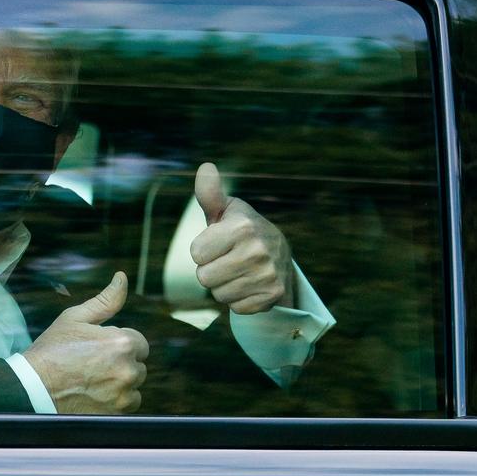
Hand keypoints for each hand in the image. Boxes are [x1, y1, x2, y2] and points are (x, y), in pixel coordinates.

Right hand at [24, 271, 147, 413]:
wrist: (32, 388)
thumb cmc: (52, 351)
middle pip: (137, 365)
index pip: (138, 343)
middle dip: (120, 363)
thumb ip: (106, 300)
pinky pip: (128, 405)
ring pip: (134, 386)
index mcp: (123, 342)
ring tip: (92, 380)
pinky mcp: (116, 413)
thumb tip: (122, 278)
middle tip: (91, 365)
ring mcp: (123, 394)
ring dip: (120, 383)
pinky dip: (116, 401)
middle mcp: (128, 369)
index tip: (97, 349)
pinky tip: (94, 394)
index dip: (117, 344)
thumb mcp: (75, 318)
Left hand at [190, 162, 293, 313]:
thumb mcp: (226, 210)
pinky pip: (235, 308)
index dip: (203, 250)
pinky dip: (239, 299)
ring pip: (219, 294)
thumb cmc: (242, 230)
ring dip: (224, 286)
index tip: (218, 243)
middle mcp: (257, 251)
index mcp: (242, 227)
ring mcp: (267, 276)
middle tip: (228, 259)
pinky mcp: (271, 296)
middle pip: (204, 277)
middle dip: (211, 270)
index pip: (196, 253)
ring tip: (239, 271)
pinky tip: (249, 284)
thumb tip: (205, 167)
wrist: (279, 254)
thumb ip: (210, 193)